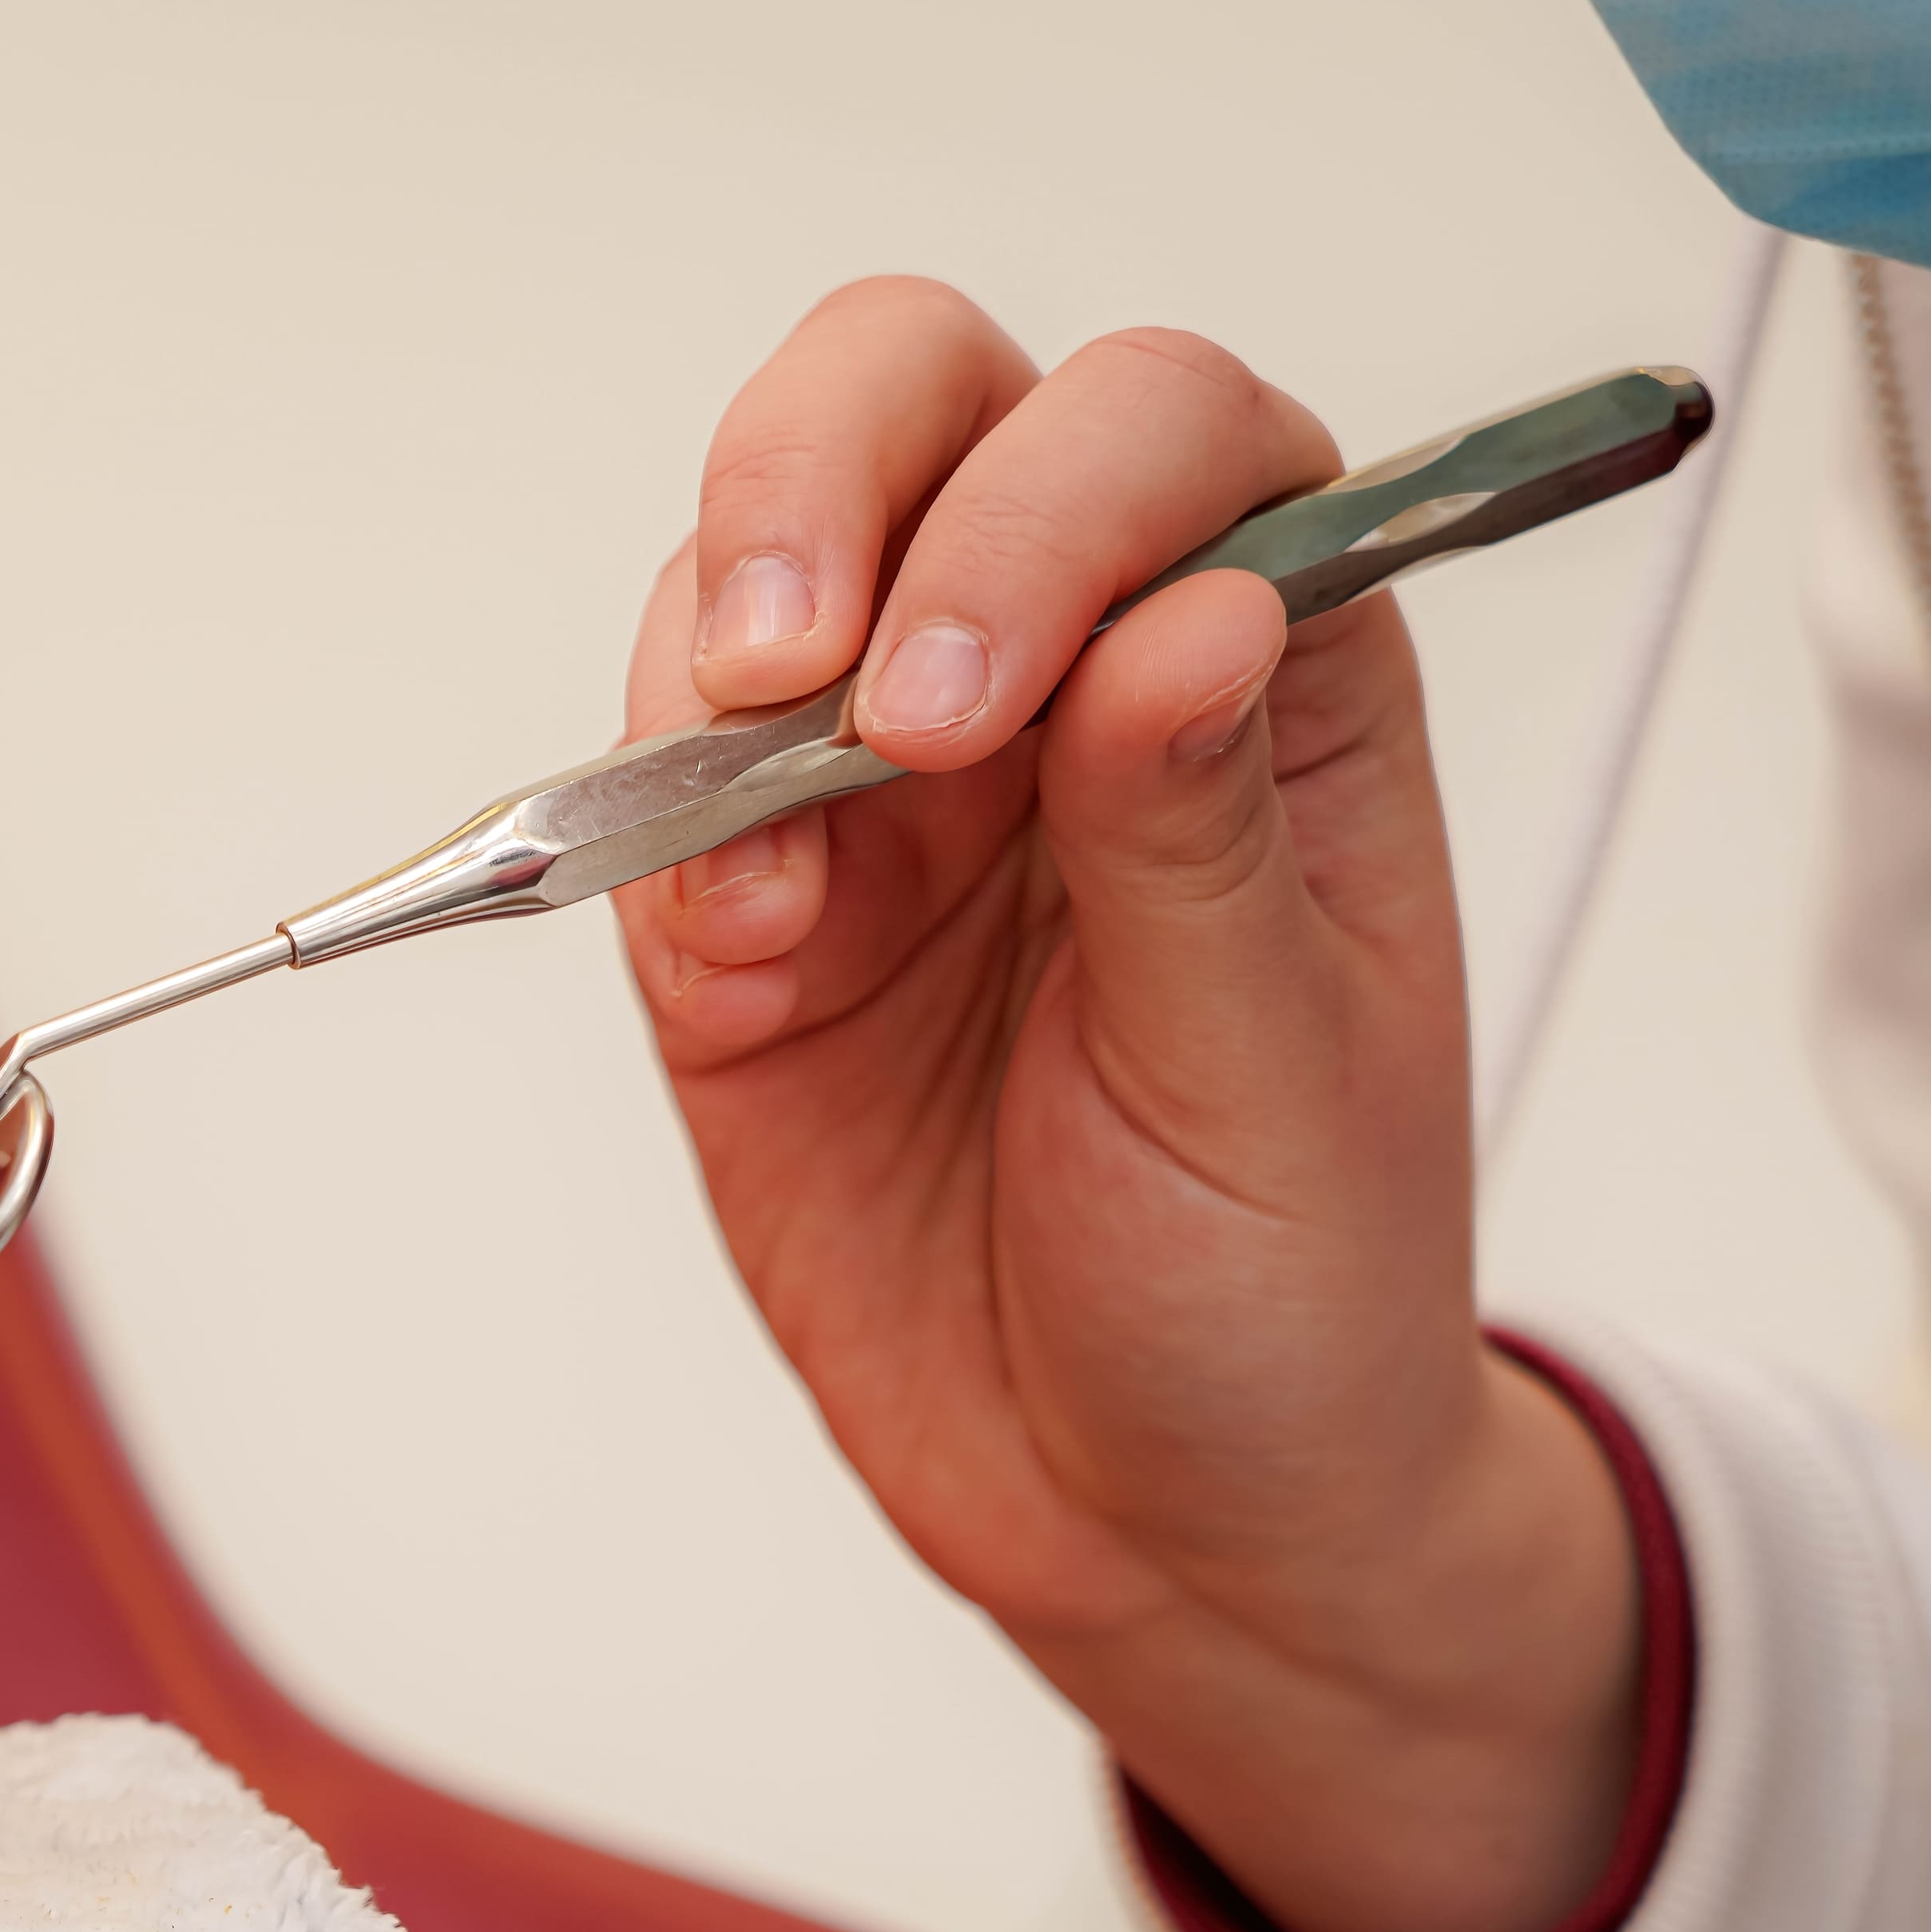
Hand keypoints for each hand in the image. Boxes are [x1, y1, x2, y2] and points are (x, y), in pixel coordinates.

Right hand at [620, 281, 1639, 1931]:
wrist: (1158, 1523)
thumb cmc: (1284, 1290)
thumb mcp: (1287, 1082)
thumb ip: (1208, 839)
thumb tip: (1184, 615)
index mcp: (1264, 662)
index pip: (1152, 435)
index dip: (1048, 507)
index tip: (980, 695)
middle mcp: (1063, 674)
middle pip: (915, 407)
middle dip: (824, 482)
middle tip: (794, 669)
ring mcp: (883, 792)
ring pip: (747, 570)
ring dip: (717, 655)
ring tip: (766, 873)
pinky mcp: (742, 924)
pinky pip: (642, 793)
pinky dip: (645, 833)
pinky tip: (736, 949)